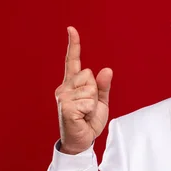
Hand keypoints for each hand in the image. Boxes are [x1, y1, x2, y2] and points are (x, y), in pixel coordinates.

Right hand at [55, 26, 112, 154]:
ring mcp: (63, 97)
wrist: (81, 142)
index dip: (74, 45)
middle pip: (89, 74)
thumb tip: (106, 70)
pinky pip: (89, 101)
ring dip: (93, 103)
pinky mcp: (66, 107)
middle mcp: (64, 88)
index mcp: (71, 84)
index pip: (73, 61)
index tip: (71, 29)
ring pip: (90, 88)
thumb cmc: (88, 121)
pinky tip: (82, 118)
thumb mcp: (100, 102)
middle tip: (88, 107)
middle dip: (95, 91)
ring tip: (85, 113)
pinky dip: (91, 111)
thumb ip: (103, 86)